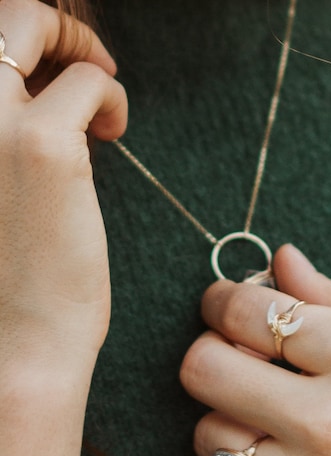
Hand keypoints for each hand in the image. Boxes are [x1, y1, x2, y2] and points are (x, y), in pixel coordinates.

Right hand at [0, 0, 126, 455]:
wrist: (13, 346)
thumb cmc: (2, 281)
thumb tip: (37, 94)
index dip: (17, 44)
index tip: (52, 67)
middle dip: (49, 25)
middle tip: (88, 61)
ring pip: (27, 21)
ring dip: (79, 50)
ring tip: (104, 97)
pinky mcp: (40, 145)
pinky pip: (87, 83)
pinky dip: (109, 96)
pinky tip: (116, 131)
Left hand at [186, 245, 330, 455]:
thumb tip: (281, 261)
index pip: (243, 312)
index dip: (224, 300)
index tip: (227, 304)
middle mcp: (329, 423)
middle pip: (201, 371)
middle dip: (214, 354)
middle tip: (244, 358)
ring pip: (208, 439)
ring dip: (234, 420)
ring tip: (280, 421)